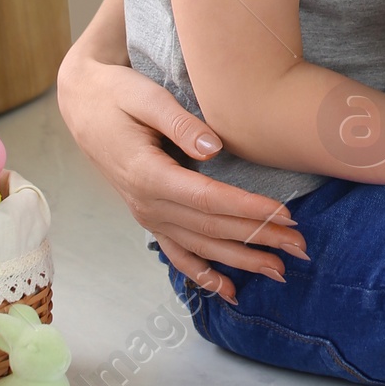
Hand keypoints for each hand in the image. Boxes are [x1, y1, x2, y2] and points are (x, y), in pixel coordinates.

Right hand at [57, 42, 307, 302]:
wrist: (83, 104)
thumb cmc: (117, 94)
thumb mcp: (146, 97)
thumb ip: (179, 121)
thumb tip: (214, 147)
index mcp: (149, 175)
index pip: (209, 200)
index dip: (249, 209)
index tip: (286, 213)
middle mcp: (148, 204)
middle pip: (212, 228)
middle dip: (259, 238)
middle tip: (301, 245)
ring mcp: (147, 216)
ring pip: (201, 248)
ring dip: (241, 261)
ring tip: (280, 271)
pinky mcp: (148, 217)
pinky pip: (177, 254)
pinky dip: (203, 274)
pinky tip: (228, 291)